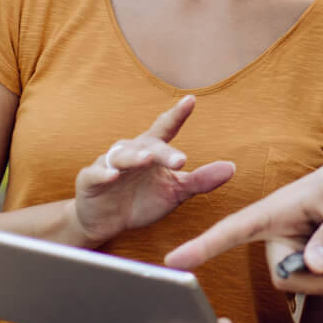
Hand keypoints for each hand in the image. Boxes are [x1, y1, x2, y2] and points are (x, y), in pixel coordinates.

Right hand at [74, 96, 234, 246]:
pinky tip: (113, 175)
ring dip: (135, 157)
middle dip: (164, 152)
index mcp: (153, 151)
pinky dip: (104, 173)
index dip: (177, 115)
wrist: (105, 222)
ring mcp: (109, 163)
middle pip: (149, 145)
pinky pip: (96, 173)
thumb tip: (232, 168)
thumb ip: (201, 180)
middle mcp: (132, 152)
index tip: (191, 100)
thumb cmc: (142, 200)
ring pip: (123, 155)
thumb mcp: (175, 192)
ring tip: (147, 159)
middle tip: (181, 160)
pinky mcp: (90, 179)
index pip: (166, 129)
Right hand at [165, 145, 322, 293]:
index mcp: (276, 209)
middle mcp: (277, 232)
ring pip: (307, 286)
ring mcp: (293, 249)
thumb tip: (314, 268)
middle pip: (285, 277)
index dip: (203, 247)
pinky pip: (322, 283)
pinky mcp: (309, 261)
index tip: (171, 265)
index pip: (233, 229)